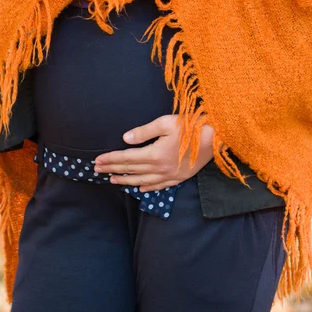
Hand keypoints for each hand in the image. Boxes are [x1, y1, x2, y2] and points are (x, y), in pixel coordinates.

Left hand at [93, 114, 214, 191]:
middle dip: (112, 169)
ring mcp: (169, 175)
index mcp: (154, 154)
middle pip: (131, 169)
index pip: (126, 157)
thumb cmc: (190, 126)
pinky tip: (139, 188)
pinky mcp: (179, 178)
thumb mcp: (165, 123)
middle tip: (97, 170)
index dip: (111, 159)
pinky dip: (147, 187)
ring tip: (112, 180)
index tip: (98, 160)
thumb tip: (125, 139)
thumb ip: (144, 132)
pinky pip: (159, 186)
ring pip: (142, 180)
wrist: (214, 138)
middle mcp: (159, 168)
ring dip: (126, 180)